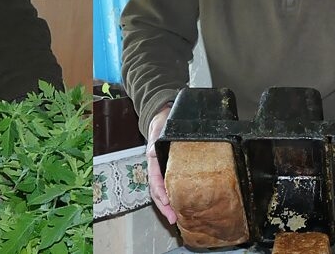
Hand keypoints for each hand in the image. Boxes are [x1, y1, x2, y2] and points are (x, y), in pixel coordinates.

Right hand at [146, 105, 176, 223]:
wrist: (164, 116)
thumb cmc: (162, 122)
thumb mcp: (158, 126)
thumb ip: (155, 138)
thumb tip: (152, 151)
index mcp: (153, 160)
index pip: (154, 180)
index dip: (159, 193)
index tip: (166, 203)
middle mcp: (157, 168)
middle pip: (157, 191)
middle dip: (164, 207)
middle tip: (173, 219)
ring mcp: (163, 170)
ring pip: (163, 192)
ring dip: (168, 206)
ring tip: (177, 218)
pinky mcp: (171, 170)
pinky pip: (171, 186)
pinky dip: (175, 198)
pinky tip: (182, 206)